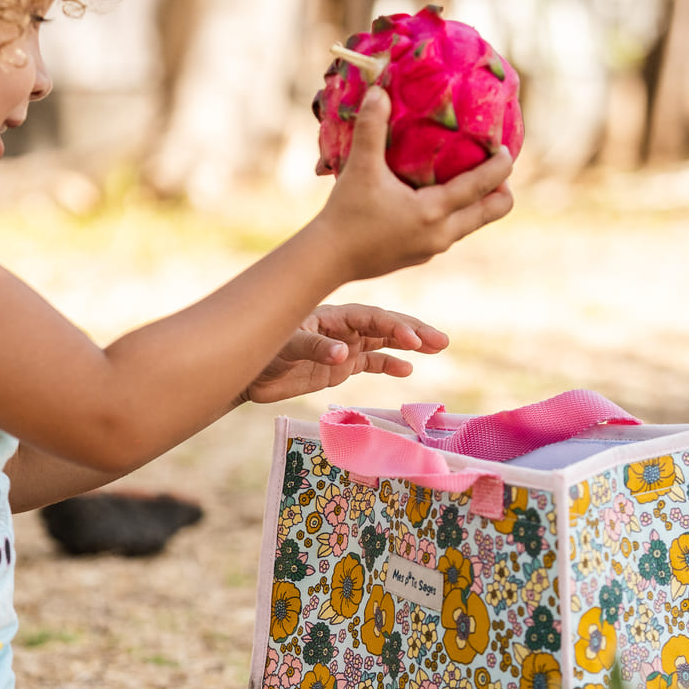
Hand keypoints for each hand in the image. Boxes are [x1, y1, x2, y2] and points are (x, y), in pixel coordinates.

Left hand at [242, 303, 447, 404]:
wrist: (247, 373)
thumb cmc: (263, 352)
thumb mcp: (286, 347)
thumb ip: (315, 349)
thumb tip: (343, 354)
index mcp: (332, 316)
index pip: (371, 317)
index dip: (394, 326)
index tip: (413, 340)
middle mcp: (343, 328)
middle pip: (384, 325)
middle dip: (413, 330)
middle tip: (440, 341)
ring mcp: (344, 346)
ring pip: (384, 341)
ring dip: (409, 344)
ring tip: (436, 347)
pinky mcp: (340, 367)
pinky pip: (371, 362)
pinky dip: (389, 365)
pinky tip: (408, 369)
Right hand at [316, 88, 513, 283]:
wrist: (327, 259)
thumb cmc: (345, 213)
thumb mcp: (360, 168)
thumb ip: (372, 128)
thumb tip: (380, 90)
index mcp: (433, 211)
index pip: (483, 187)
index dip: (501, 167)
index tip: (508, 149)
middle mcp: (441, 234)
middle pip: (491, 212)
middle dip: (501, 189)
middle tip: (495, 166)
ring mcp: (431, 248)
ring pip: (471, 224)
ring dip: (477, 202)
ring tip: (469, 178)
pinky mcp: (419, 256)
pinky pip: (449, 233)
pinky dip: (455, 215)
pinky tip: (437, 200)